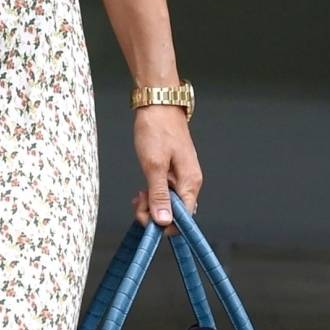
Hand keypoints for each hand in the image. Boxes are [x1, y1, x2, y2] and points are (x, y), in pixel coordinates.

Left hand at [131, 109, 201, 231]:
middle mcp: (190, 182)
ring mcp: (182, 177)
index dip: (164, 224)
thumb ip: (159, 195)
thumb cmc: (156, 130)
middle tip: (139, 202)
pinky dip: (152, 193)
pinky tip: (142, 190)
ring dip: (152, 203)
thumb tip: (164, 221)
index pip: (184, 218)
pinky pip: (165, 191)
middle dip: (155, 213)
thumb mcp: (154, 165)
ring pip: (168, 203)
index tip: (146, 218)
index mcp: (190, 183)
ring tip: (138, 195)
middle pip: (176, 212)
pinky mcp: (174, 171)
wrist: (157, 104)